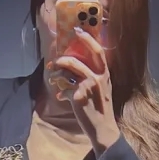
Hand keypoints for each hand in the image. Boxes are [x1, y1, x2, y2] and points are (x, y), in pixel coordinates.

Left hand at [47, 29, 120, 154]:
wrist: (103, 129)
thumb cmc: (101, 109)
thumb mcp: (103, 90)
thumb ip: (94, 76)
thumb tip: (75, 67)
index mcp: (105, 74)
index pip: (97, 51)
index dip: (87, 39)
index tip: (77, 30)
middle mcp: (97, 78)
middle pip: (74, 61)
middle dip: (60, 60)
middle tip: (54, 63)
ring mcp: (87, 87)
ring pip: (66, 73)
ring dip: (56, 75)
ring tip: (53, 79)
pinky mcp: (78, 97)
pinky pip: (64, 89)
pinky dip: (60, 93)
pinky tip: (60, 97)